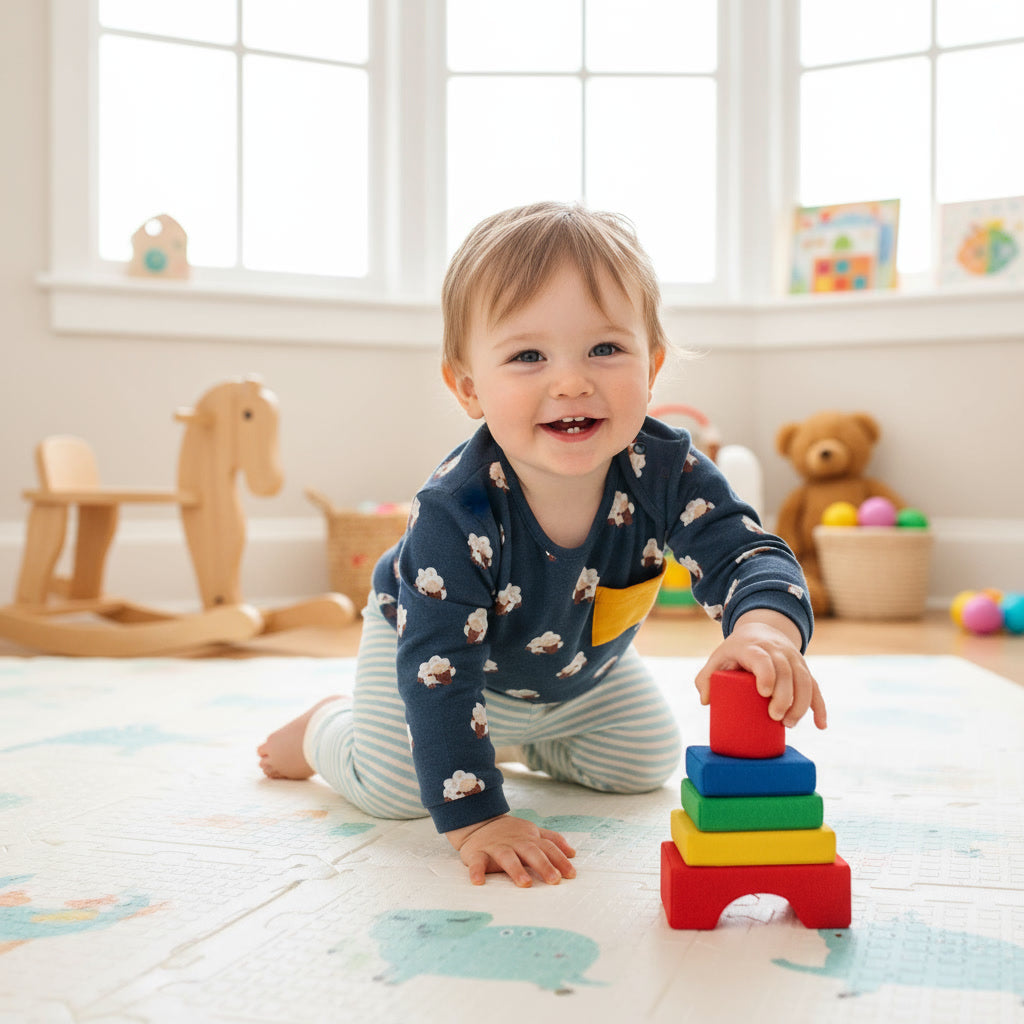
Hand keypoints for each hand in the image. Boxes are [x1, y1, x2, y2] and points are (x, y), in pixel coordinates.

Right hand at [446, 814, 576, 886]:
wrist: (477, 821)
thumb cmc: (509, 832)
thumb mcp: (532, 832)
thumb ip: (551, 840)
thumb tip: (572, 853)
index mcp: (529, 838)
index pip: (547, 848)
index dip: (560, 860)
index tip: (571, 874)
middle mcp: (514, 842)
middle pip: (531, 852)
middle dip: (543, 865)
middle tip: (554, 880)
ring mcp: (496, 847)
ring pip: (507, 857)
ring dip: (516, 869)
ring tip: (525, 883)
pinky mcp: (477, 853)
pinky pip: (477, 862)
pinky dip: (476, 871)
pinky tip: (479, 881)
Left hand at [695, 610, 826, 729]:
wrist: (762, 631)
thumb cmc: (736, 651)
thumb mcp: (719, 658)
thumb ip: (706, 678)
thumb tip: (706, 702)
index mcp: (753, 647)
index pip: (763, 658)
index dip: (766, 674)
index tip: (763, 693)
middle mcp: (777, 650)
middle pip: (786, 672)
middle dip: (784, 696)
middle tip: (775, 717)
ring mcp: (793, 658)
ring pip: (804, 680)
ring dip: (801, 704)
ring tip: (789, 724)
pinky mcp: (804, 669)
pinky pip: (815, 687)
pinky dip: (819, 706)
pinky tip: (820, 725)